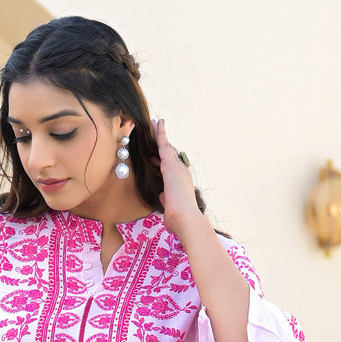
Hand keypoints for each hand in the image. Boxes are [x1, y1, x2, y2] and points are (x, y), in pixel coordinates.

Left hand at [152, 117, 203, 238]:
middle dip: (163, 143)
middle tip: (156, 130)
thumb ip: (166, 199)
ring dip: (160, 134)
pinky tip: (157, 123)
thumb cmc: (179, 218)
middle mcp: (182, 172)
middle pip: (171, 154)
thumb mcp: (170, 207)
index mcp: (181, 182)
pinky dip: (160, 134)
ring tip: (154, 122)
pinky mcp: (171, 165)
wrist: (186, 219)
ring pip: (167, 147)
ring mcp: (177, 167)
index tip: (157, 156)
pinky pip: (163, 145)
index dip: (164, 160)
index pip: (172, 168)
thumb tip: (162, 194)